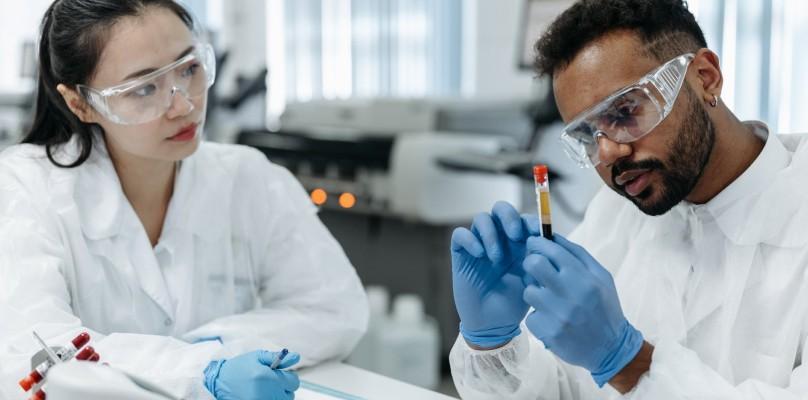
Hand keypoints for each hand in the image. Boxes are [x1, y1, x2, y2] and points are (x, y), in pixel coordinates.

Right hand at [204, 350, 300, 399]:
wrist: (219, 383)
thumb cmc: (239, 368)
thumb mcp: (257, 357)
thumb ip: (278, 358)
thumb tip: (297, 357)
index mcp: (268, 378)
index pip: (294, 382)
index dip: (288, 377)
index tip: (279, 375)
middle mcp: (267, 394)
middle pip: (290, 394)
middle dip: (283, 387)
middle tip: (270, 382)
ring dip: (277, 395)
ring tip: (264, 389)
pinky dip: (270, 399)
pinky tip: (260, 394)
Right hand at [451, 201, 537, 347]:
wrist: (495, 324)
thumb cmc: (516, 302)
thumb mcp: (535, 281)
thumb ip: (541, 262)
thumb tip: (549, 244)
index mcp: (519, 243)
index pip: (524, 218)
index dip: (531, 220)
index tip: (538, 232)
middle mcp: (499, 239)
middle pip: (501, 209)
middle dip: (509, 217)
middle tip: (515, 235)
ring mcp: (480, 245)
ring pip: (481, 218)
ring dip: (491, 232)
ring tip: (497, 256)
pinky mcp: (462, 255)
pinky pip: (460, 234)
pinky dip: (470, 239)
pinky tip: (480, 255)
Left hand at [521, 234, 642, 386]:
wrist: (611, 348)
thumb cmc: (605, 307)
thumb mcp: (601, 277)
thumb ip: (578, 254)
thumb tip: (552, 235)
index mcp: (584, 278)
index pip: (552, 250)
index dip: (537, 243)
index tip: (533, 243)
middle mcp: (570, 295)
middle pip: (533, 265)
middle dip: (530, 263)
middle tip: (535, 268)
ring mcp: (557, 315)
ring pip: (528, 290)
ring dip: (534, 292)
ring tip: (547, 298)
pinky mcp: (547, 332)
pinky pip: (531, 315)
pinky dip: (538, 315)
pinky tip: (552, 318)